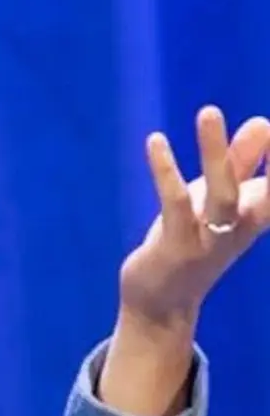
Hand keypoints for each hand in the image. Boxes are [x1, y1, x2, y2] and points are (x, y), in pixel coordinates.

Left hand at [102, 106, 269, 415]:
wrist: (161, 304)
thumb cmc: (192, 244)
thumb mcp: (217, 201)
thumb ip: (240, 163)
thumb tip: (262, 122)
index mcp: (254, 216)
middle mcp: (238, 229)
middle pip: (261, 189)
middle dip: (257, 153)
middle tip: (265, 118)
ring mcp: (209, 240)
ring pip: (221, 194)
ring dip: (216, 153)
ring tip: (210, 111)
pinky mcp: (176, 247)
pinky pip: (175, 204)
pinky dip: (166, 171)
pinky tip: (155, 141)